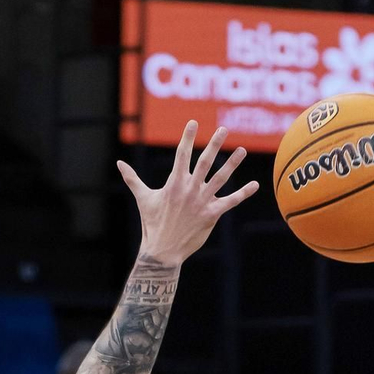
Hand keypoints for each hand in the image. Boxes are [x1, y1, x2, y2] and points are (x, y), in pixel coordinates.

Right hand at [117, 122, 256, 267]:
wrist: (163, 251)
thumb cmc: (152, 224)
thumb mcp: (143, 198)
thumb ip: (132, 179)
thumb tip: (118, 164)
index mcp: (174, 182)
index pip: (182, 154)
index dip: (188, 138)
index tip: (193, 122)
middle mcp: (190, 189)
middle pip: (205, 162)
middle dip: (214, 144)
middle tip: (223, 129)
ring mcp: (202, 202)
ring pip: (221, 179)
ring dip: (232, 164)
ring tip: (242, 150)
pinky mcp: (211, 215)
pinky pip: (230, 202)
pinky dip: (243, 194)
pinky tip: (255, 185)